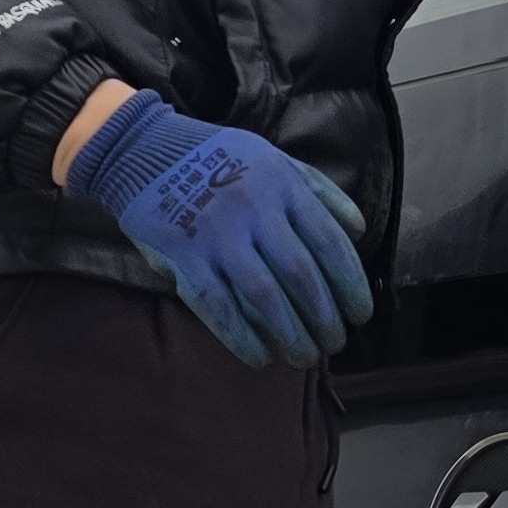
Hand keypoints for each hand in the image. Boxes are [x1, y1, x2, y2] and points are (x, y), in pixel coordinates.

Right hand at [61, 90, 372, 366]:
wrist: (146, 150)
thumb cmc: (221, 160)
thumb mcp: (275, 159)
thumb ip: (318, 190)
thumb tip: (358, 229)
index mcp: (282, 184)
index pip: (329, 242)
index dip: (350, 284)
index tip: (361, 314)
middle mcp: (253, 209)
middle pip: (301, 274)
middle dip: (324, 317)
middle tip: (335, 343)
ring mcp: (216, 234)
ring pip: (263, 296)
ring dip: (290, 334)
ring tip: (306, 357)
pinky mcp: (183, 256)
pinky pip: (218, 305)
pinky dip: (242, 336)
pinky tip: (261, 356)